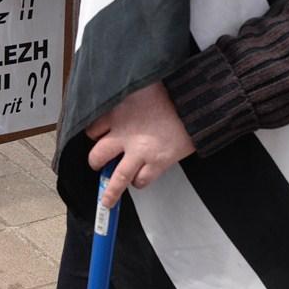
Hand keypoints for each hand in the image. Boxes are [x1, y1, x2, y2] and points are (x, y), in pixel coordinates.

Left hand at [86, 82, 194, 207]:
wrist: (196, 101)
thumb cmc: (171, 92)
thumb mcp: (139, 88)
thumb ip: (126, 100)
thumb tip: (122, 104)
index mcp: (118, 113)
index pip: (93, 130)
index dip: (95, 136)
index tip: (98, 138)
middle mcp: (125, 135)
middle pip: (97, 156)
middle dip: (96, 162)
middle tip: (98, 165)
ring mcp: (140, 152)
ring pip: (118, 178)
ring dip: (111, 191)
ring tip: (107, 200)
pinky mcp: (158, 162)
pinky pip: (141, 180)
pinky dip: (138, 182)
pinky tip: (138, 179)